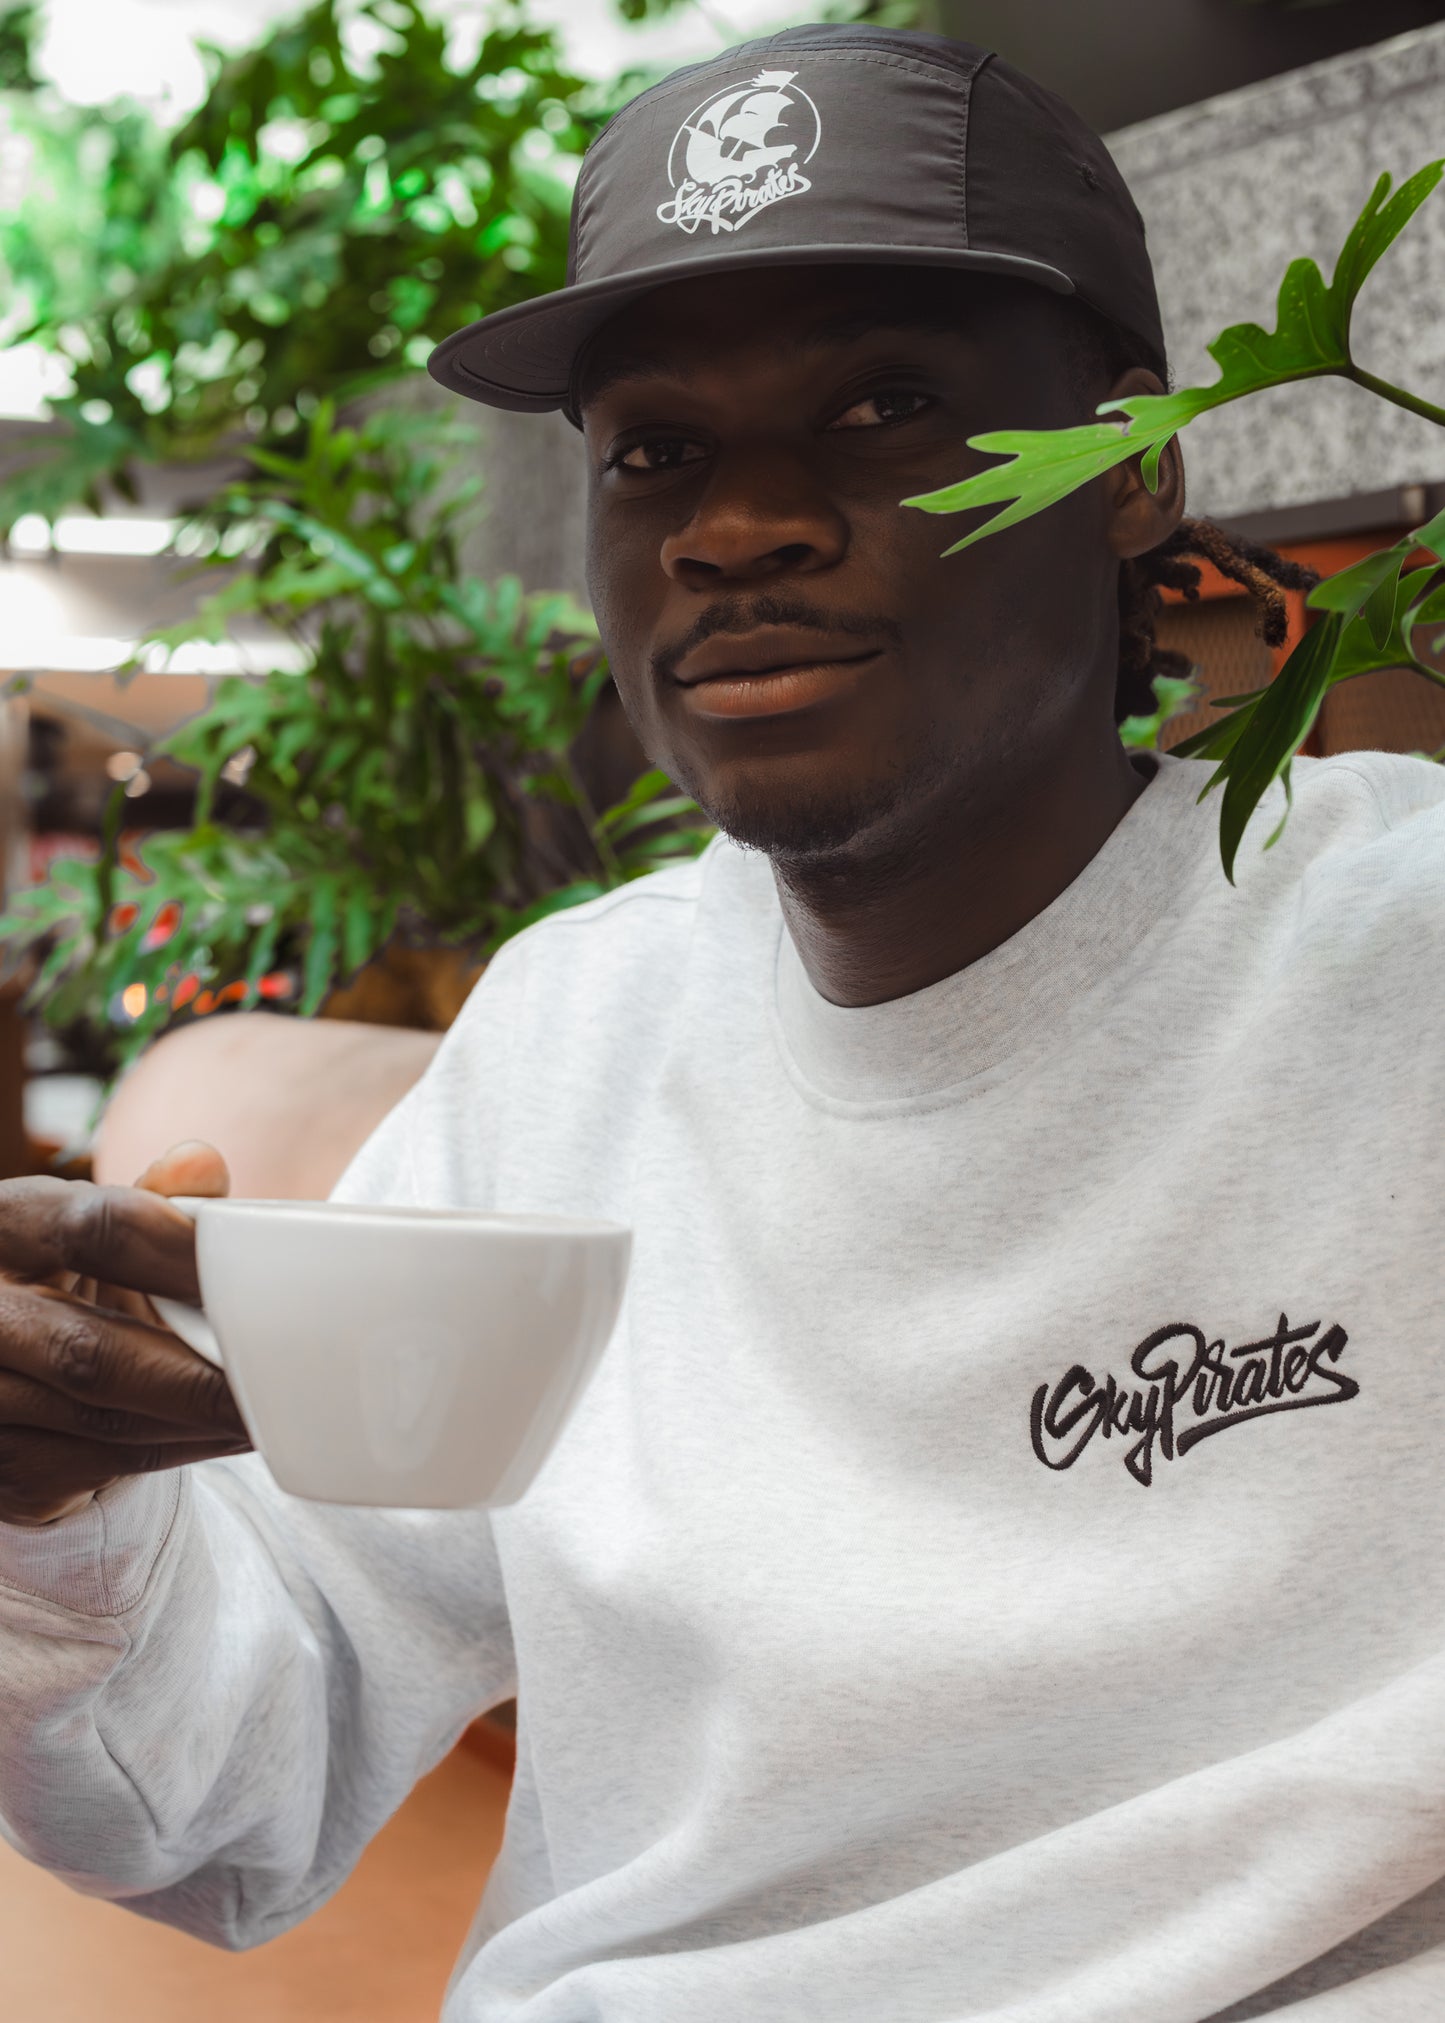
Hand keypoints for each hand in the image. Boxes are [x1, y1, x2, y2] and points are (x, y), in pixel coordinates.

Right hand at [0, 1141, 249, 1527]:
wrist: (3, 1354)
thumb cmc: (65, 1274)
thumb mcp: (91, 1223)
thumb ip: (153, 1198)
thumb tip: (201, 1163)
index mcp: (5, 1227)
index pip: (92, 1232)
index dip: (176, 1252)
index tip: (246, 1274)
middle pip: (90, 1352)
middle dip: (196, 1372)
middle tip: (275, 1377)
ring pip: (101, 1419)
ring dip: (198, 1421)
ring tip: (271, 1409)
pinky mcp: (3, 1466)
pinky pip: (102, 1464)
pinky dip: (178, 1450)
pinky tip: (231, 1434)